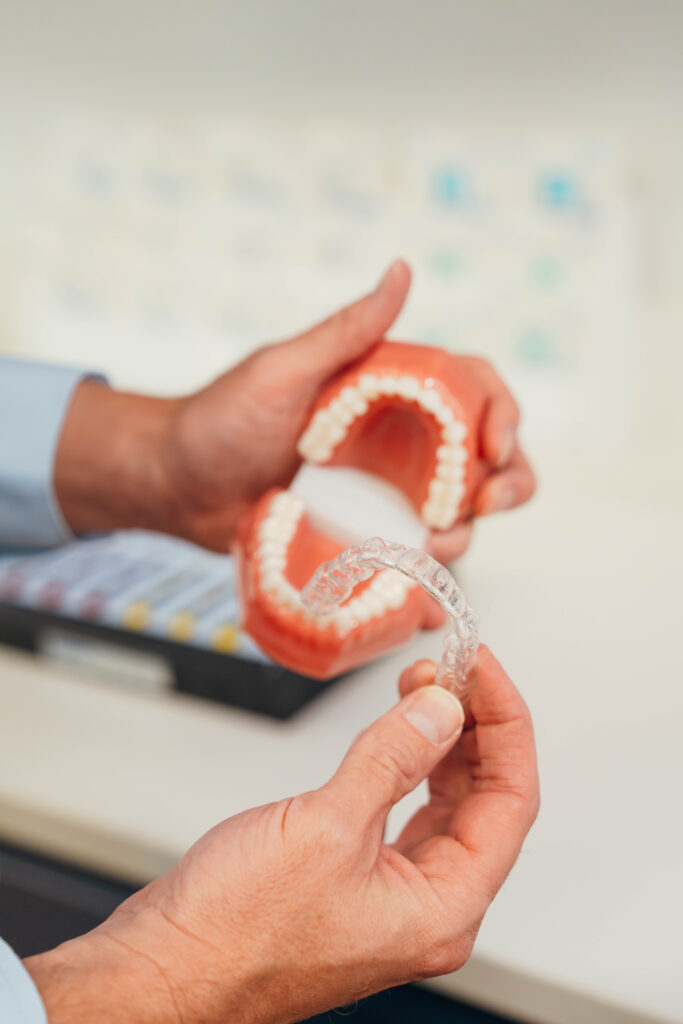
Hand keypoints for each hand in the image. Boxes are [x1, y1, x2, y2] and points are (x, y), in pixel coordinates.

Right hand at [26, 647, 538, 1023]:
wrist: (165, 970)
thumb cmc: (236, 932)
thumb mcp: (327, 827)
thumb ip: (393, 759)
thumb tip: (442, 710)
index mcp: (443, 908)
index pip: (509, 800)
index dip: (504, 724)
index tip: (482, 668)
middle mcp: (427, 907)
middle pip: (484, 800)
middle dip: (473, 726)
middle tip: (452, 668)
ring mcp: (389, 895)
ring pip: (444, 805)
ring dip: (442, 741)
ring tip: (426, 686)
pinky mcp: (353, 879)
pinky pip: (403, 814)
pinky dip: (407, 766)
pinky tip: (398, 733)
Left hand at [55, 262, 533, 558]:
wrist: (175, 487)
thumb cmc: (219, 420)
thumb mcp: (282, 371)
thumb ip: (346, 331)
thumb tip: (402, 270)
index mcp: (391, 391)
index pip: (474, 389)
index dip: (503, 413)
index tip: (495, 444)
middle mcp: (399, 442)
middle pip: (485, 458)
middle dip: (508, 481)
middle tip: (486, 503)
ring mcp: (383, 495)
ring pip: (459, 514)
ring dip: (467, 532)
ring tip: (435, 547)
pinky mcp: (364, 538)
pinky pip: (415, 557)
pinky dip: (431, 575)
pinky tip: (424, 591)